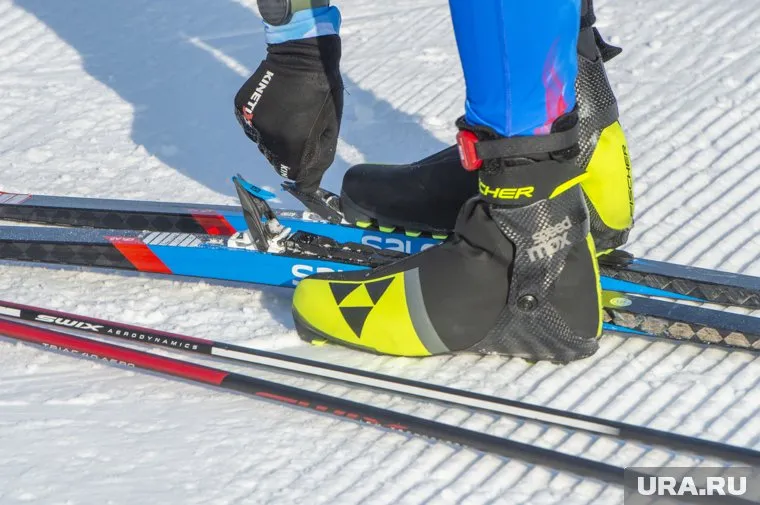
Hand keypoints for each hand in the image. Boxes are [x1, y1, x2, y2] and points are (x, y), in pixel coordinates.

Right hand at [234, 35, 342, 192]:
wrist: (301, 56)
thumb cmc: (323, 92)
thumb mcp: (330, 128)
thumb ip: (320, 159)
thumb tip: (309, 185)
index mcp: (294, 143)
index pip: (294, 175)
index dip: (302, 173)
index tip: (307, 166)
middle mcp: (269, 138)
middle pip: (276, 161)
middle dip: (289, 154)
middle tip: (299, 130)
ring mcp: (252, 123)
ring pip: (263, 146)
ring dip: (274, 139)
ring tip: (286, 116)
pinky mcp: (241, 110)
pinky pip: (251, 129)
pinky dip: (262, 124)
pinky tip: (273, 108)